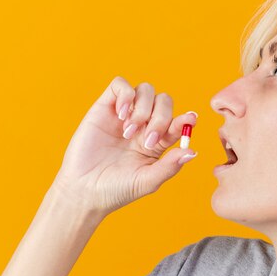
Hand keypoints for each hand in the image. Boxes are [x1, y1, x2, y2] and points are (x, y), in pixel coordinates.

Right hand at [51, 76, 197, 215]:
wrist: (84, 190)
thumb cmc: (117, 189)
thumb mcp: (148, 181)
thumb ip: (170, 166)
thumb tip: (192, 151)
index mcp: (158, 141)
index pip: (177, 122)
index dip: (185, 119)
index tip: (190, 120)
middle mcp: (144, 124)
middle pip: (164, 101)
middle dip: (161, 118)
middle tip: (147, 140)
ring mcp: (125, 114)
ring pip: (146, 90)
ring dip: (143, 109)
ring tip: (129, 132)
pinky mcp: (105, 107)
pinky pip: (120, 84)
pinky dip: (126, 95)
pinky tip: (121, 116)